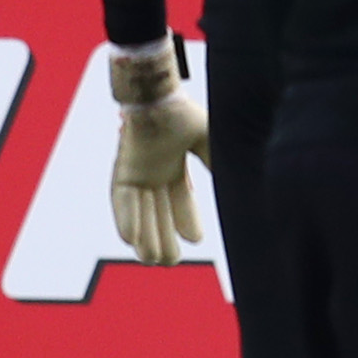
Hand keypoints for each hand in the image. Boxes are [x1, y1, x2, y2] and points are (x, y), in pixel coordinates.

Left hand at [106, 40, 208, 265]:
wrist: (157, 95)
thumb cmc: (181, 111)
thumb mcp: (208, 141)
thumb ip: (216, 163)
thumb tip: (236, 183)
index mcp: (172, 163)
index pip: (180, 199)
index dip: (186, 220)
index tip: (196, 241)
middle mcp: (153, 170)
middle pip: (158, 211)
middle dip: (164, 236)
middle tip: (173, 261)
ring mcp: (136, 170)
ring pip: (139, 210)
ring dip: (144, 235)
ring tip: (152, 260)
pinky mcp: (122, 169)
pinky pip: (121, 199)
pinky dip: (126, 218)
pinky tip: (129, 239)